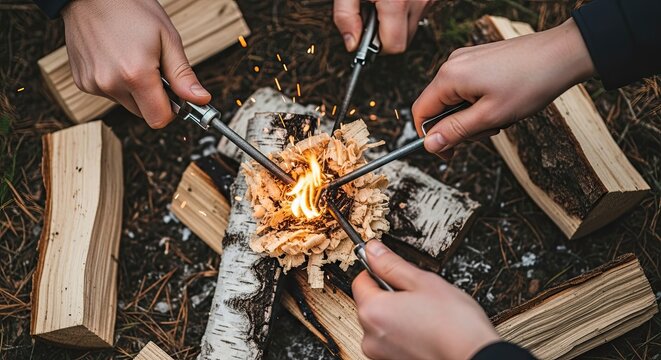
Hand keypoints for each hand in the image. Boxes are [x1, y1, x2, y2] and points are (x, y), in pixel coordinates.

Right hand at [61, 0, 210, 127]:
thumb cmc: (131, 9)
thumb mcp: (167, 39)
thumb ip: (183, 75)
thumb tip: (201, 100)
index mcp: (135, 75)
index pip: (160, 119)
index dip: (172, 110)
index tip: (176, 96)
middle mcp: (111, 84)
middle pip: (144, 114)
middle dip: (154, 99)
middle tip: (156, 71)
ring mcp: (93, 84)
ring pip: (127, 104)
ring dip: (135, 91)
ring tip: (133, 59)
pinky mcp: (82, 82)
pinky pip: (110, 94)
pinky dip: (117, 83)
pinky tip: (116, 59)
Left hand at [334, 0, 429, 53]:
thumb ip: (345, 16)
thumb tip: (352, 44)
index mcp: (396, 2)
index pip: (393, 46)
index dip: (376, 47)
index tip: (364, 39)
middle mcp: (417, 1)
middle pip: (403, 41)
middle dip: (385, 36)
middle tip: (370, 17)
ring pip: (411, 29)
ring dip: (395, 24)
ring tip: (381, 4)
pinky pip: (417, 14)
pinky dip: (404, 12)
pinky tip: (392, 0)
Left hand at [352, 241, 499, 359]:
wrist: (475, 357)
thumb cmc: (454, 324)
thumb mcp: (423, 281)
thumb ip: (391, 264)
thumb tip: (373, 250)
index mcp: (373, 311)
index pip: (360, 280)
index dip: (378, 270)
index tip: (393, 269)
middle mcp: (370, 336)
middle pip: (370, 303)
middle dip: (389, 294)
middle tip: (417, 294)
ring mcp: (380, 354)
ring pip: (381, 322)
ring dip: (396, 315)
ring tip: (424, 314)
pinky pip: (390, 340)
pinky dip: (402, 333)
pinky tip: (424, 330)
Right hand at [412, 18, 594, 158]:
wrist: (563, 54)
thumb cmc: (531, 82)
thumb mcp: (490, 116)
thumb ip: (455, 131)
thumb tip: (429, 145)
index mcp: (449, 77)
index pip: (421, 113)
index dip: (431, 138)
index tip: (450, 153)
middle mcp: (452, 64)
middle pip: (439, 108)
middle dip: (461, 126)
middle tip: (489, 129)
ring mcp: (466, 60)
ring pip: (456, 101)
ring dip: (475, 116)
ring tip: (502, 115)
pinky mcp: (479, 60)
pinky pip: (468, 89)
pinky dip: (482, 103)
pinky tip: (503, 102)